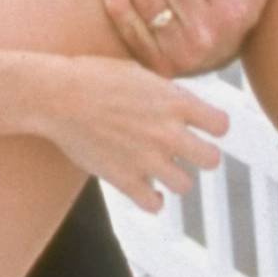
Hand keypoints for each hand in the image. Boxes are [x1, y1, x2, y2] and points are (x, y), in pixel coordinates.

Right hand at [31, 57, 230, 213]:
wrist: (56, 96)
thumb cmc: (93, 76)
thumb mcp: (138, 72)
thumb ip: (165, 92)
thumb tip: (180, 102)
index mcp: (174, 102)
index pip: (221, 125)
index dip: (213, 127)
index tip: (201, 127)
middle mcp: (167, 132)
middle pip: (211, 160)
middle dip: (201, 157)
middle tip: (186, 153)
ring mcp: (147, 158)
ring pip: (185, 185)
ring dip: (175, 178)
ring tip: (160, 169)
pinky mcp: (124, 179)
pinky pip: (154, 204)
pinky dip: (152, 200)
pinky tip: (146, 190)